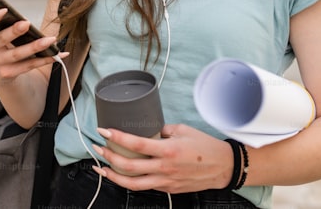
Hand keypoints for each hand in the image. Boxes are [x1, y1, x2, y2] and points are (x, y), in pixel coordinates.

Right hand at [0, 8, 65, 83]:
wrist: (2, 74)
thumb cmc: (6, 46)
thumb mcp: (3, 34)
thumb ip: (12, 22)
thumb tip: (41, 7)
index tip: (4, 10)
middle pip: (1, 39)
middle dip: (14, 31)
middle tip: (26, 23)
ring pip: (17, 54)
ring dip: (35, 46)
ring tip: (50, 40)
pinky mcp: (8, 74)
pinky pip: (29, 66)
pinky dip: (45, 59)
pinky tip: (57, 54)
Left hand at [91, 124, 232, 193]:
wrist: (223, 167)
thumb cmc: (205, 146)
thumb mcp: (183, 130)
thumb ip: (162, 130)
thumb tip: (146, 130)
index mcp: (168, 150)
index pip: (135, 144)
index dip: (116, 137)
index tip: (103, 131)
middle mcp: (164, 167)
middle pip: (128, 166)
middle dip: (108, 156)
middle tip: (97, 147)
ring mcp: (165, 181)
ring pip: (132, 183)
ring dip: (113, 175)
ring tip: (101, 168)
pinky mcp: (168, 189)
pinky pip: (144, 186)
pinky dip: (130, 181)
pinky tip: (121, 175)